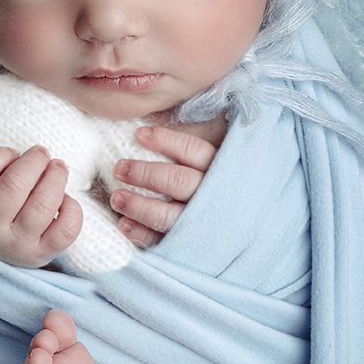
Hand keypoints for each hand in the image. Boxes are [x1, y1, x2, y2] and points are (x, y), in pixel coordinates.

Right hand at [0, 146, 82, 267]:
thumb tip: (12, 158)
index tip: (11, 155)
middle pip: (14, 185)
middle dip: (35, 160)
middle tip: (42, 154)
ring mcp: (15, 244)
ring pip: (43, 205)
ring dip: (56, 177)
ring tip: (58, 168)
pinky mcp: (41, 254)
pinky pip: (65, 229)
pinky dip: (72, 209)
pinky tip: (65, 200)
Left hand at [109, 123, 218, 248]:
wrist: (247, 229)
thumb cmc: (223, 178)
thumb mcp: (220, 147)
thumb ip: (196, 132)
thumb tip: (156, 117)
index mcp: (222, 168)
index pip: (194, 151)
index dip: (166, 141)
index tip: (139, 135)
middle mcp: (213, 197)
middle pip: (179, 182)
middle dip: (146, 174)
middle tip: (119, 167)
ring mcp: (203, 224)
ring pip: (170, 216)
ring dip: (140, 206)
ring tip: (116, 197)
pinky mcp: (190, 246)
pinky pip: (164, 242)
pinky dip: (142, 234)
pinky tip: (124, 224)